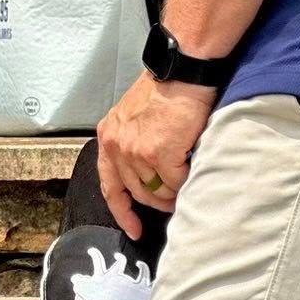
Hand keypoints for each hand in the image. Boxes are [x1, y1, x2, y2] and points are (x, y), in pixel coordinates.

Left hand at [96, 69, 215, 239]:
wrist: (181, 71)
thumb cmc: (164, 89)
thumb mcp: (133, 116)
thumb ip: (132, 143)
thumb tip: (146, 176)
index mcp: (108, 135)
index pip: (109, 184)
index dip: (121, 211)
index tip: (133, 228)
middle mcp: (117, 145)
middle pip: (137, 192)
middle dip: (157, 201)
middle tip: (174, 197)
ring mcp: (137, 151)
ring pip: (158, 191)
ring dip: (173, 191)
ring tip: (185, 178)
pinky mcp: (159, 154)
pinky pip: (176, 183)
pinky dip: (186, 181)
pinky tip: (191, 168)